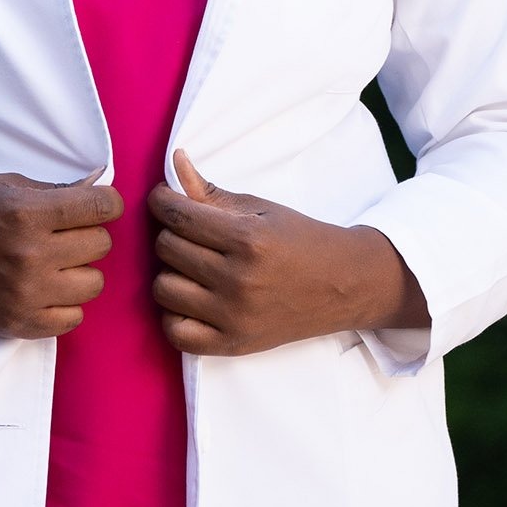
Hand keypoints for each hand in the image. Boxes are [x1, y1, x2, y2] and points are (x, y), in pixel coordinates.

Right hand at [0, 172, 119, 338]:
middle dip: (88, 234)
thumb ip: (54, 191)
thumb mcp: (4, 184)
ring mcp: (24, 294)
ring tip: (55, 263)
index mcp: (27, 212)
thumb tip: (98, 192)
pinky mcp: (16, 323)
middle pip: (101, 245)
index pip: (103, 208)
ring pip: (93, 284)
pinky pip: (72, 319)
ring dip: (79, 271)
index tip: (97, 205)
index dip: (107, 203)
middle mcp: (30, 255)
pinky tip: (46, 289)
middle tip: (63, 233)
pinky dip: (65, 304)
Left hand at [147, 151, 428, 355]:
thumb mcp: (261, 209)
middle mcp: (239, 280)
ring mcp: (235, 316)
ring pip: (163, 288)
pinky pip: (176, 333)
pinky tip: (189, 299)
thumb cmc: (300, 240)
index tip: (165, 199)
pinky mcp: (234, 344)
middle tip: (189, 232)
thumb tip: (174, 162)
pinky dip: (174, 315)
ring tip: (190, 265)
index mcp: (248, 239)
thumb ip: (210, 192)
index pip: (177, 215)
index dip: (162, 201)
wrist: (344, 285)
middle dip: (171, 232)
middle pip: (166, 249)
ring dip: (170, 272)